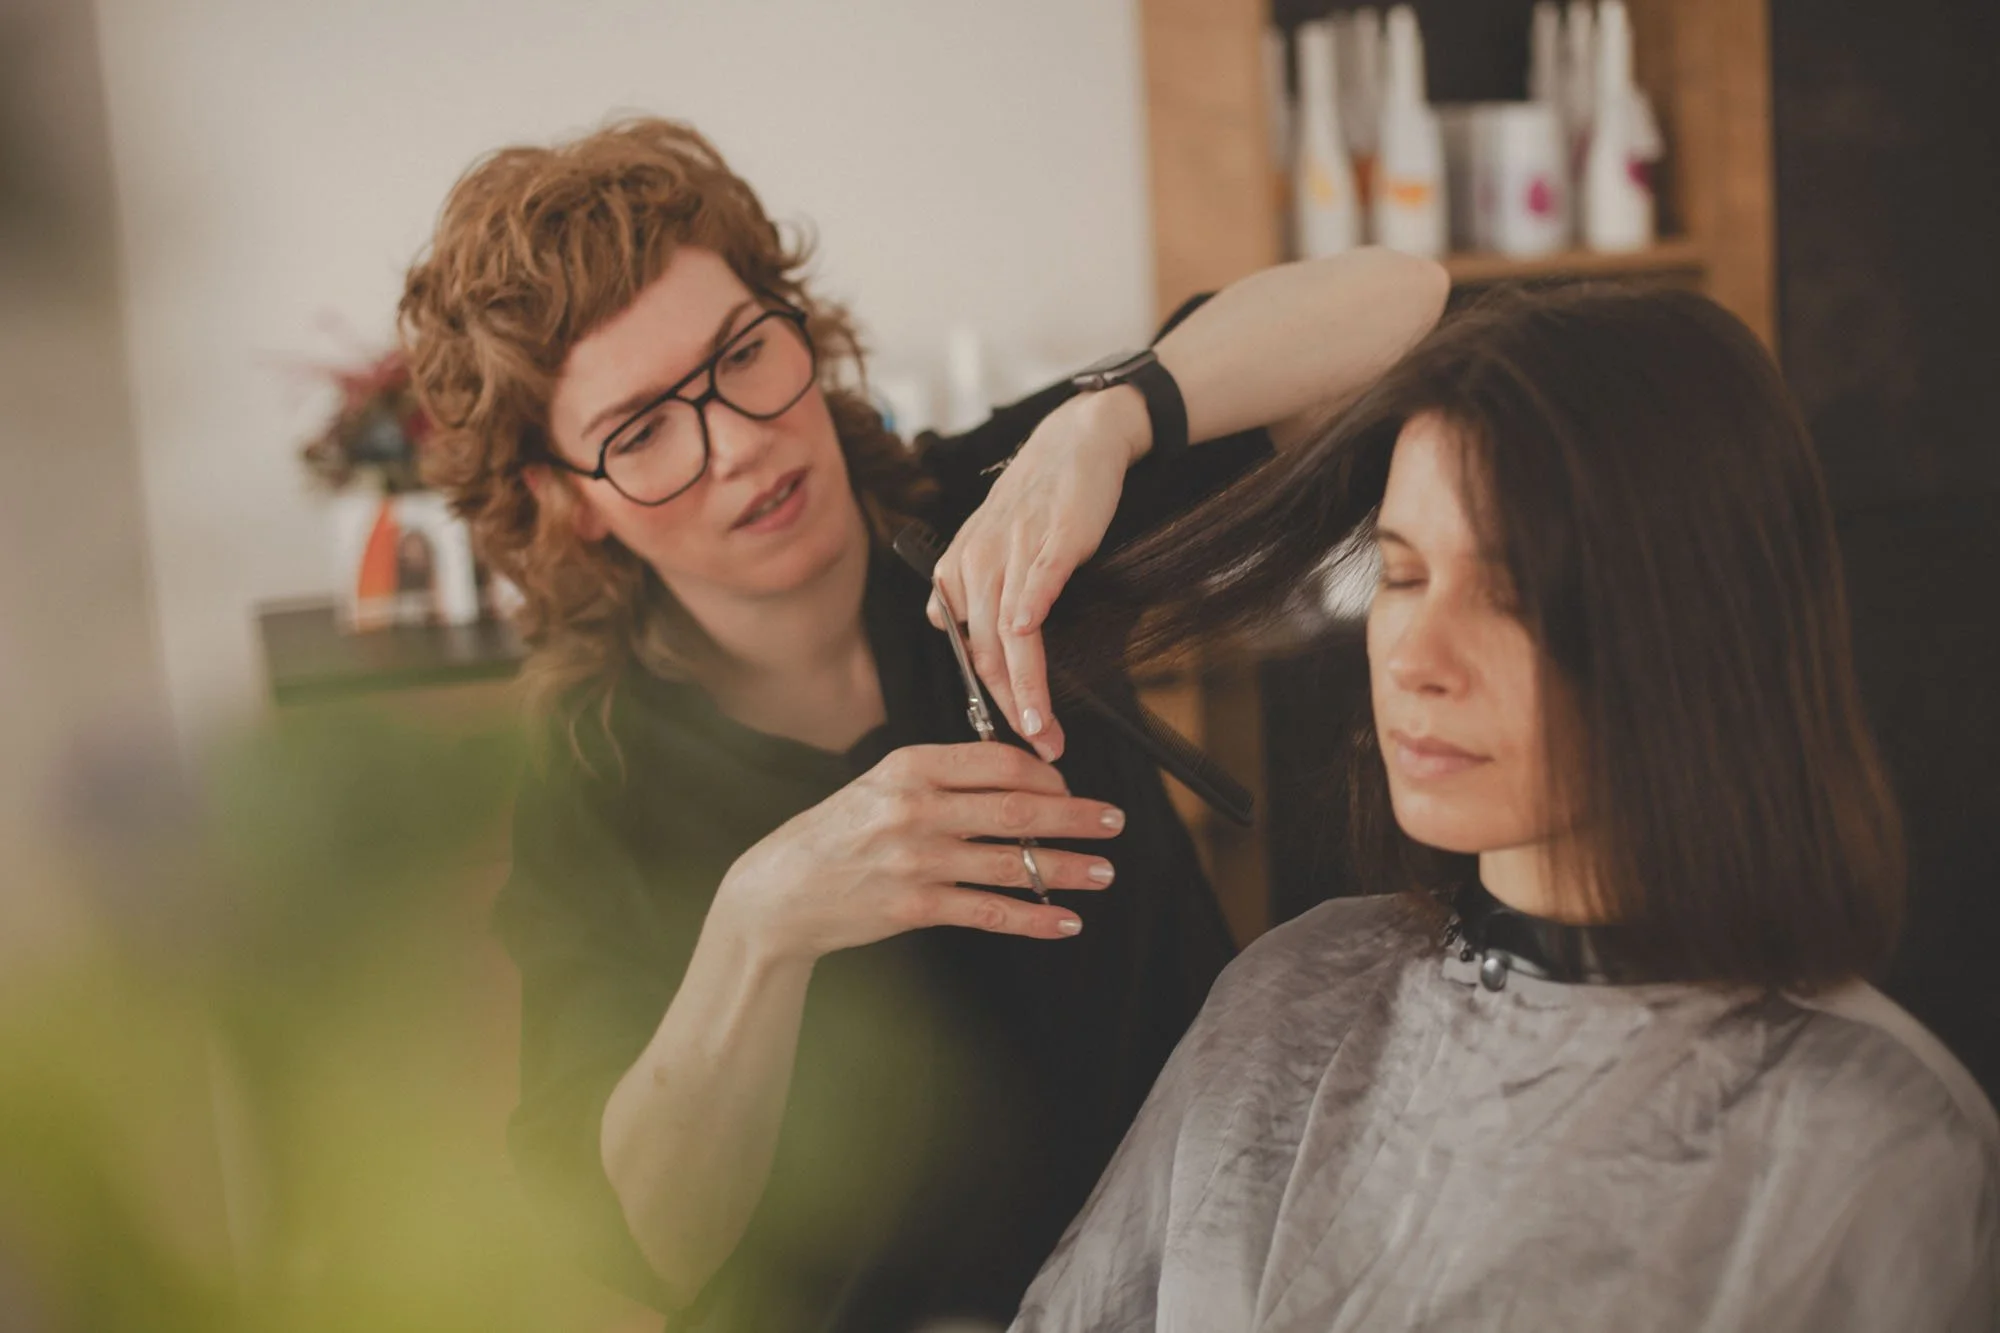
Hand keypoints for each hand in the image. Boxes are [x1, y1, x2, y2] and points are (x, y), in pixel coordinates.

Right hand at [712, 743, 1126, 963]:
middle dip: (1075, 817)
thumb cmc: (840, 832)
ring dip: (1068, 869)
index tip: (1071, 787)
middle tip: (1114, 821)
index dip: (1046, 775)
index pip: (997, 762)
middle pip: (1015, 810)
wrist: (780, 891)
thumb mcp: (882, 784)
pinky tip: (1066, 922)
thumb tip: (1022, 778)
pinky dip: (1034, 919)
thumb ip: (943, 776)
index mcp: (909, 766)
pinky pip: (989, 912)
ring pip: (1011, 863)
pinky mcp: (914, 907)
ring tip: (1104, 873)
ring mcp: (915, 860)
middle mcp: (914, 808)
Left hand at [928, 386, 1149, 760]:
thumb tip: (945, 627)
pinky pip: (1035, 582)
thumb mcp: (990, 545)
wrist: (1075, 441)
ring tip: (1045, 729)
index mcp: (959, 575)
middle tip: (1040, 750)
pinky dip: (1030, 613)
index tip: (1012, 743)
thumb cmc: (1040, 500)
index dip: (990, 705)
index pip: (970, 656)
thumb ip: (968, 590)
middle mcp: (976, 566)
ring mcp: (1013, 552)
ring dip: (1027, 687)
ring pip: (1011, 634)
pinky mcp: (1052, 538)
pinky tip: (1029, 641)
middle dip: (1012, 711)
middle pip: (987, 655)